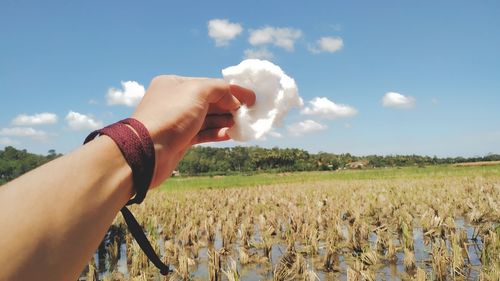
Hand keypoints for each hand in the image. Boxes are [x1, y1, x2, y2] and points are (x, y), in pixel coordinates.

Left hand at [132, 75, 255, 186]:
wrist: (147, 152)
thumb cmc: (170, 116)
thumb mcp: (197, 92)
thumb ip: (219, 89)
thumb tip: (234, 99)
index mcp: (174, 84)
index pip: (209, 84)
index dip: (231, 90)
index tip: (250, 98)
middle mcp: (174, 101)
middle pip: (209, 101)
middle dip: (229, 106)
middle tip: (248, 113)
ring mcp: (176, 122)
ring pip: (206, 119)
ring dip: (224, 120)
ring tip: (241, 124)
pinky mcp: (179, 141)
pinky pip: (202, 134)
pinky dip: (216, 133)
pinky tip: (229, 134)